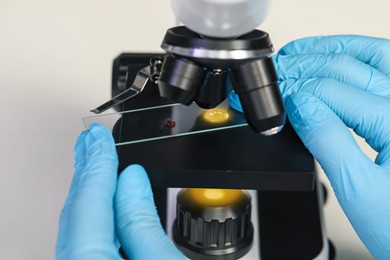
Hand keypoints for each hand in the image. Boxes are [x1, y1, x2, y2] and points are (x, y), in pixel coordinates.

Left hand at [56, 124, 183, 259]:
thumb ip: (142, 222)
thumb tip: (132, 179)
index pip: (91, 201)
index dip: (98, 163)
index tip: (99, 137)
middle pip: (76, 211)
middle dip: (87, 169)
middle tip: (90, 140)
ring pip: (78, 224)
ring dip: (89, 189)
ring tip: (93, 161)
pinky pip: (85, 237)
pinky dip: (94, 213)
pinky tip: (102, 197)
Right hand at [229, 35, 389, 258]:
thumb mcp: (359, 191)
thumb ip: (328, 143)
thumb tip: (299, 107)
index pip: (330, 92)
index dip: (292, 91)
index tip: (269, 96)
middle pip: (344, 68)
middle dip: (301, 68)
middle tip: (273, 73)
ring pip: (365, 56)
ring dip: (325, 52)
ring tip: (294, 54)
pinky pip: (380, 64)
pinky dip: (351, 53)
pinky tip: (330, 54)